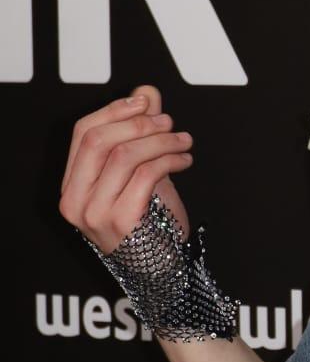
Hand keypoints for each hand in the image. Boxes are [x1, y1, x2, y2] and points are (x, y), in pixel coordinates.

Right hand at [59, 83, 194, 250]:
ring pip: (125, 155)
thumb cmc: (149, 222)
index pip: (83, 133)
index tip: (146, 102)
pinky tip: (185, 159)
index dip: (114, 110)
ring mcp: (94, 213)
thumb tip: (145, 92)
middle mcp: (75, 200)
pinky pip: (145, 174)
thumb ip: (140, 132)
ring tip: (184, 140)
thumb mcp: (142, 171)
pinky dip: (170, 159)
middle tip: (169, 122)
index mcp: (72, 185)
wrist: (163, 269)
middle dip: (139, 123)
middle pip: (99, 140)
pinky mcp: (120, 221)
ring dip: (161, 140)